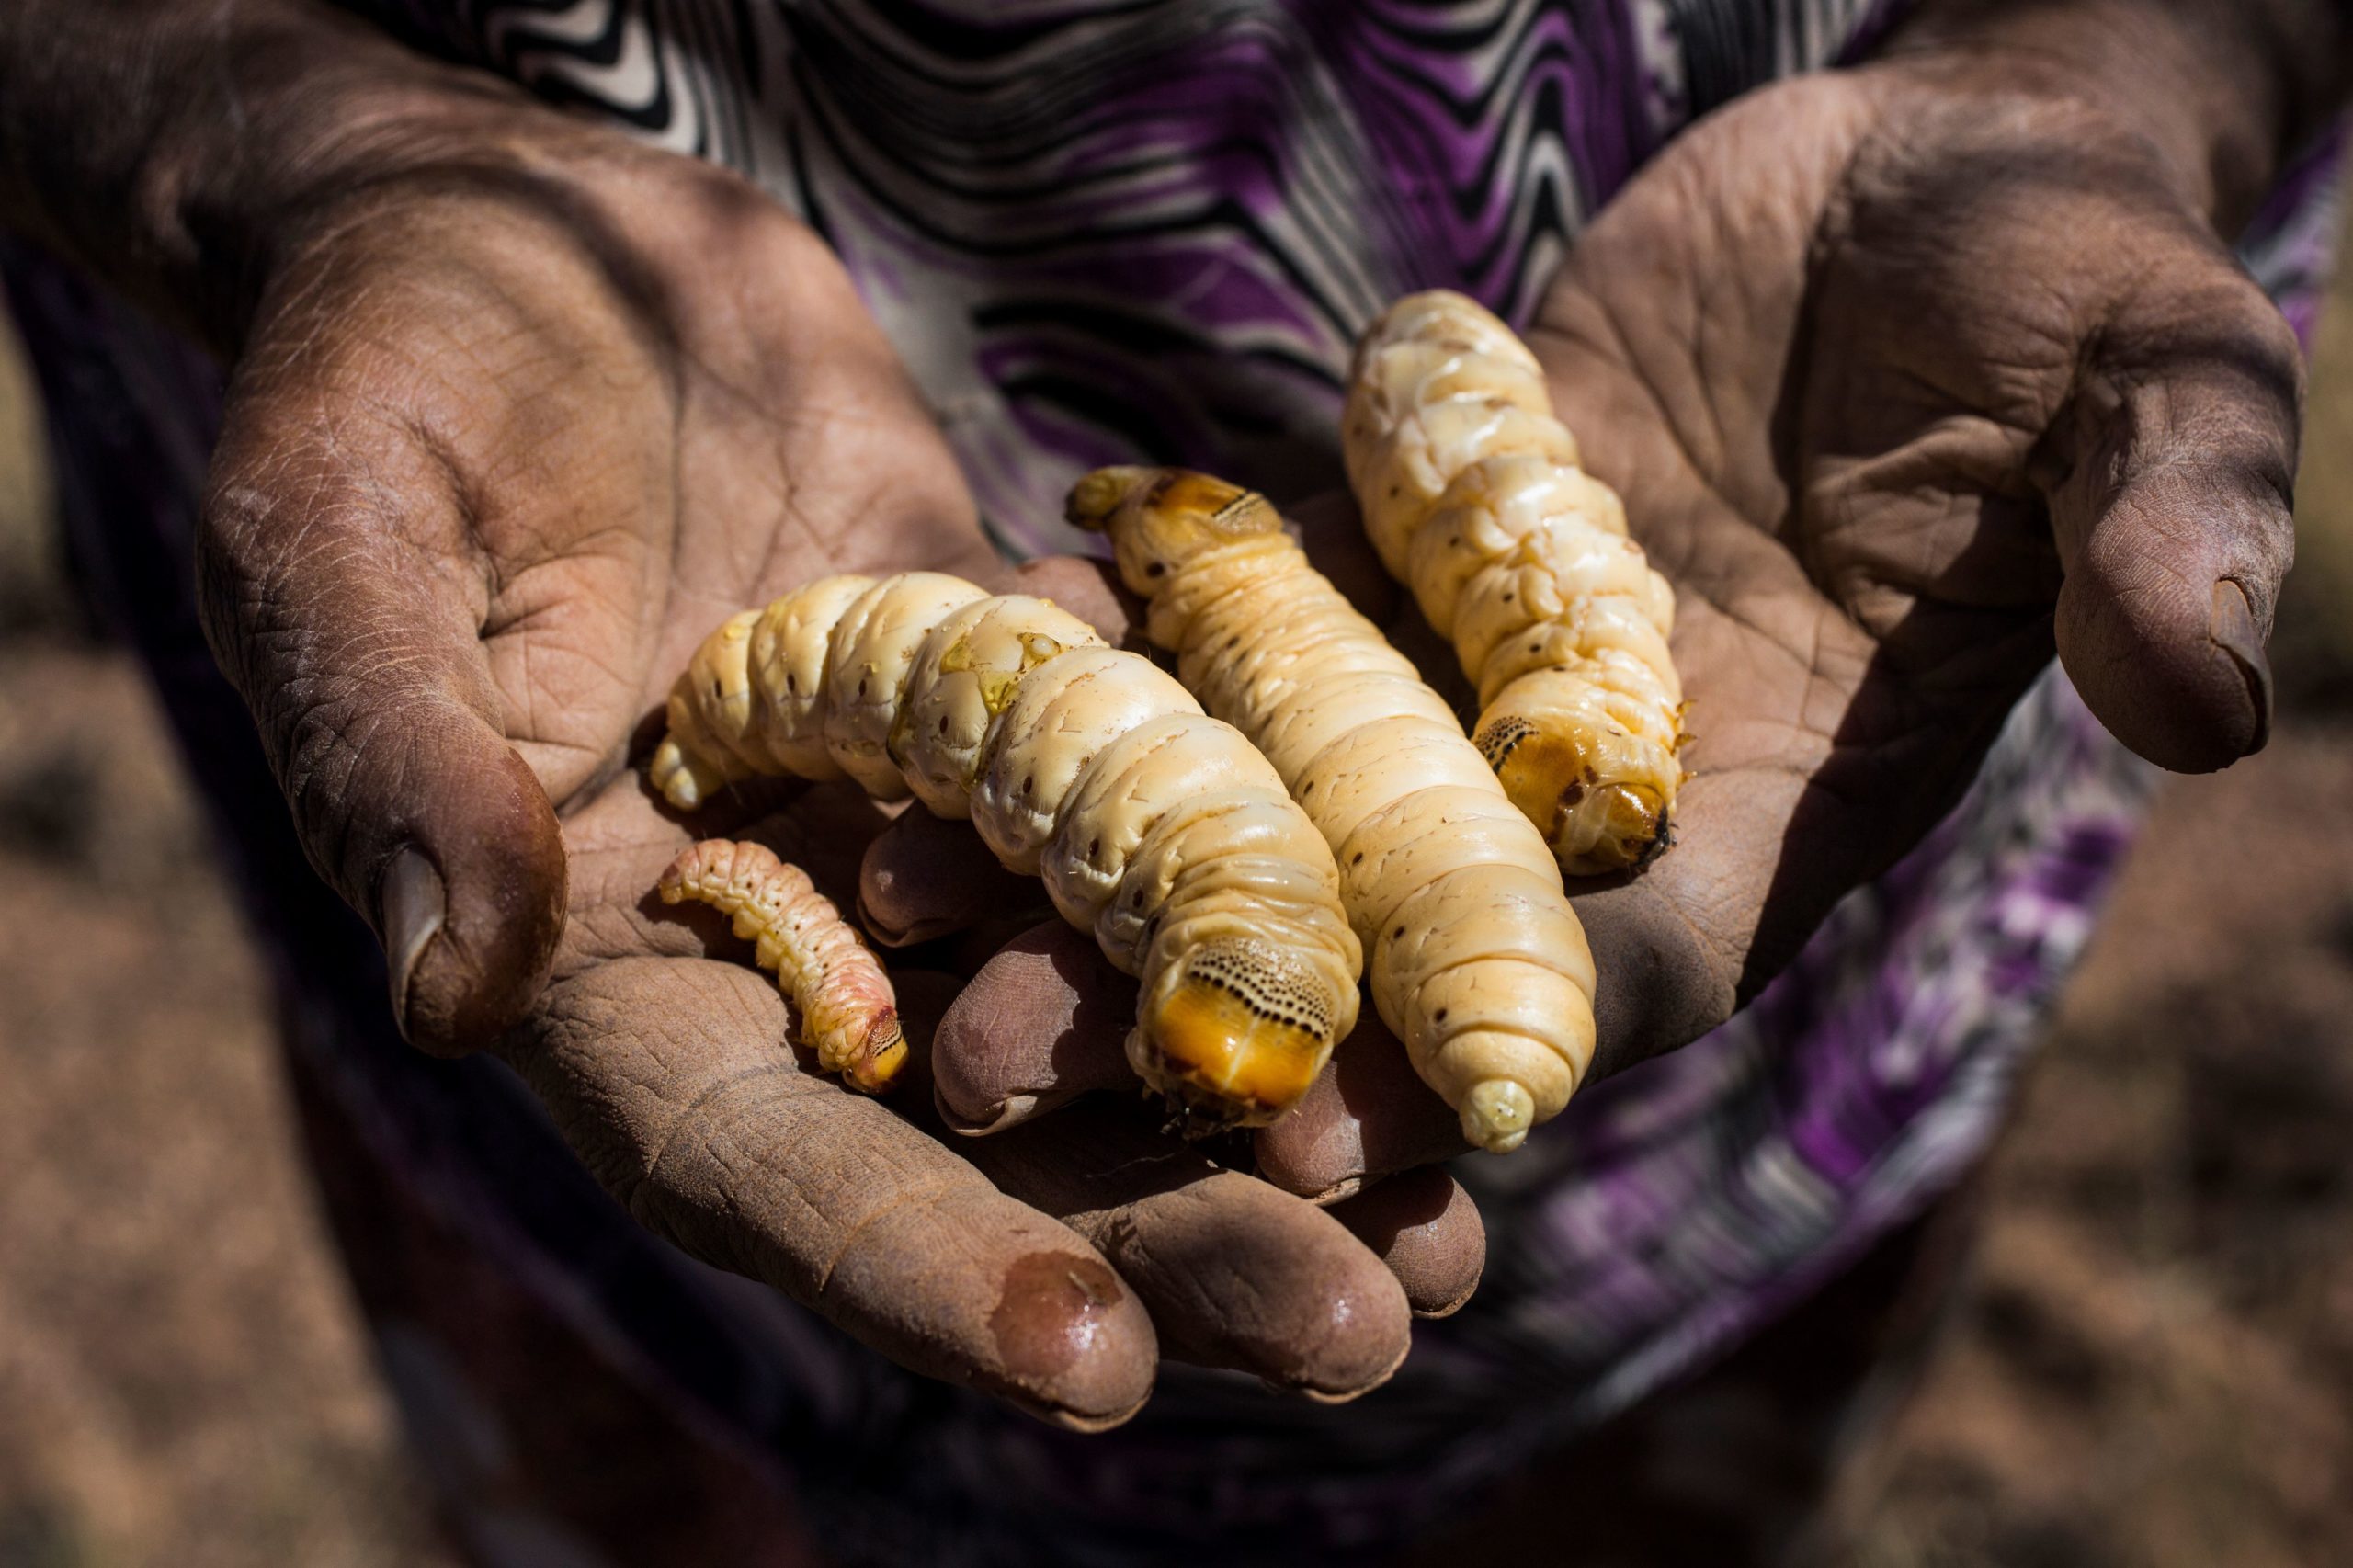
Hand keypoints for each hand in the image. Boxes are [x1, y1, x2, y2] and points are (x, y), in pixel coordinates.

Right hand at [194, 85, 1476, 1424]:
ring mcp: (922, 827)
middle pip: (988, 1141)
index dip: (916, 1268)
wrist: (530, 231)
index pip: (759, 1164)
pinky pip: (1176, 803)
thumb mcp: (344, 540)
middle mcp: (786, 936)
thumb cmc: (385, 371)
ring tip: (1461, 1230)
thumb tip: (452, 993)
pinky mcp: (1024, 704)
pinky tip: (1448, 967)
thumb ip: (398, 757)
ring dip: (1277, 1113)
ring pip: (1115, 1007)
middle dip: (1169, 1240)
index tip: (1083, 1364)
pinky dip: (1298, 887)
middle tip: (1371, 1324)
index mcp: (602, 966)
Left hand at [899, 16, 2310, 1196]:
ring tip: (885, 900)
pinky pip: (1211, 628)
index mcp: (1768, 810)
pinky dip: (1081, 663)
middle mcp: (1583, 785)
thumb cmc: (2062, 277)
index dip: (1459, 1050)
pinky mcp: (1371, 559)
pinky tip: (913, 692)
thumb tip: (2222, 695)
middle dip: (1197, 1003)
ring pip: (1248, 798)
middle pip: (1369, 932)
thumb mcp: (2145, 375)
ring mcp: (1458, 675)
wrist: (1924, 172)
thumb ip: (2158, 527)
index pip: (1606, 980)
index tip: (1300, 1116)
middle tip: (987, 1059)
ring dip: (1078, 856)